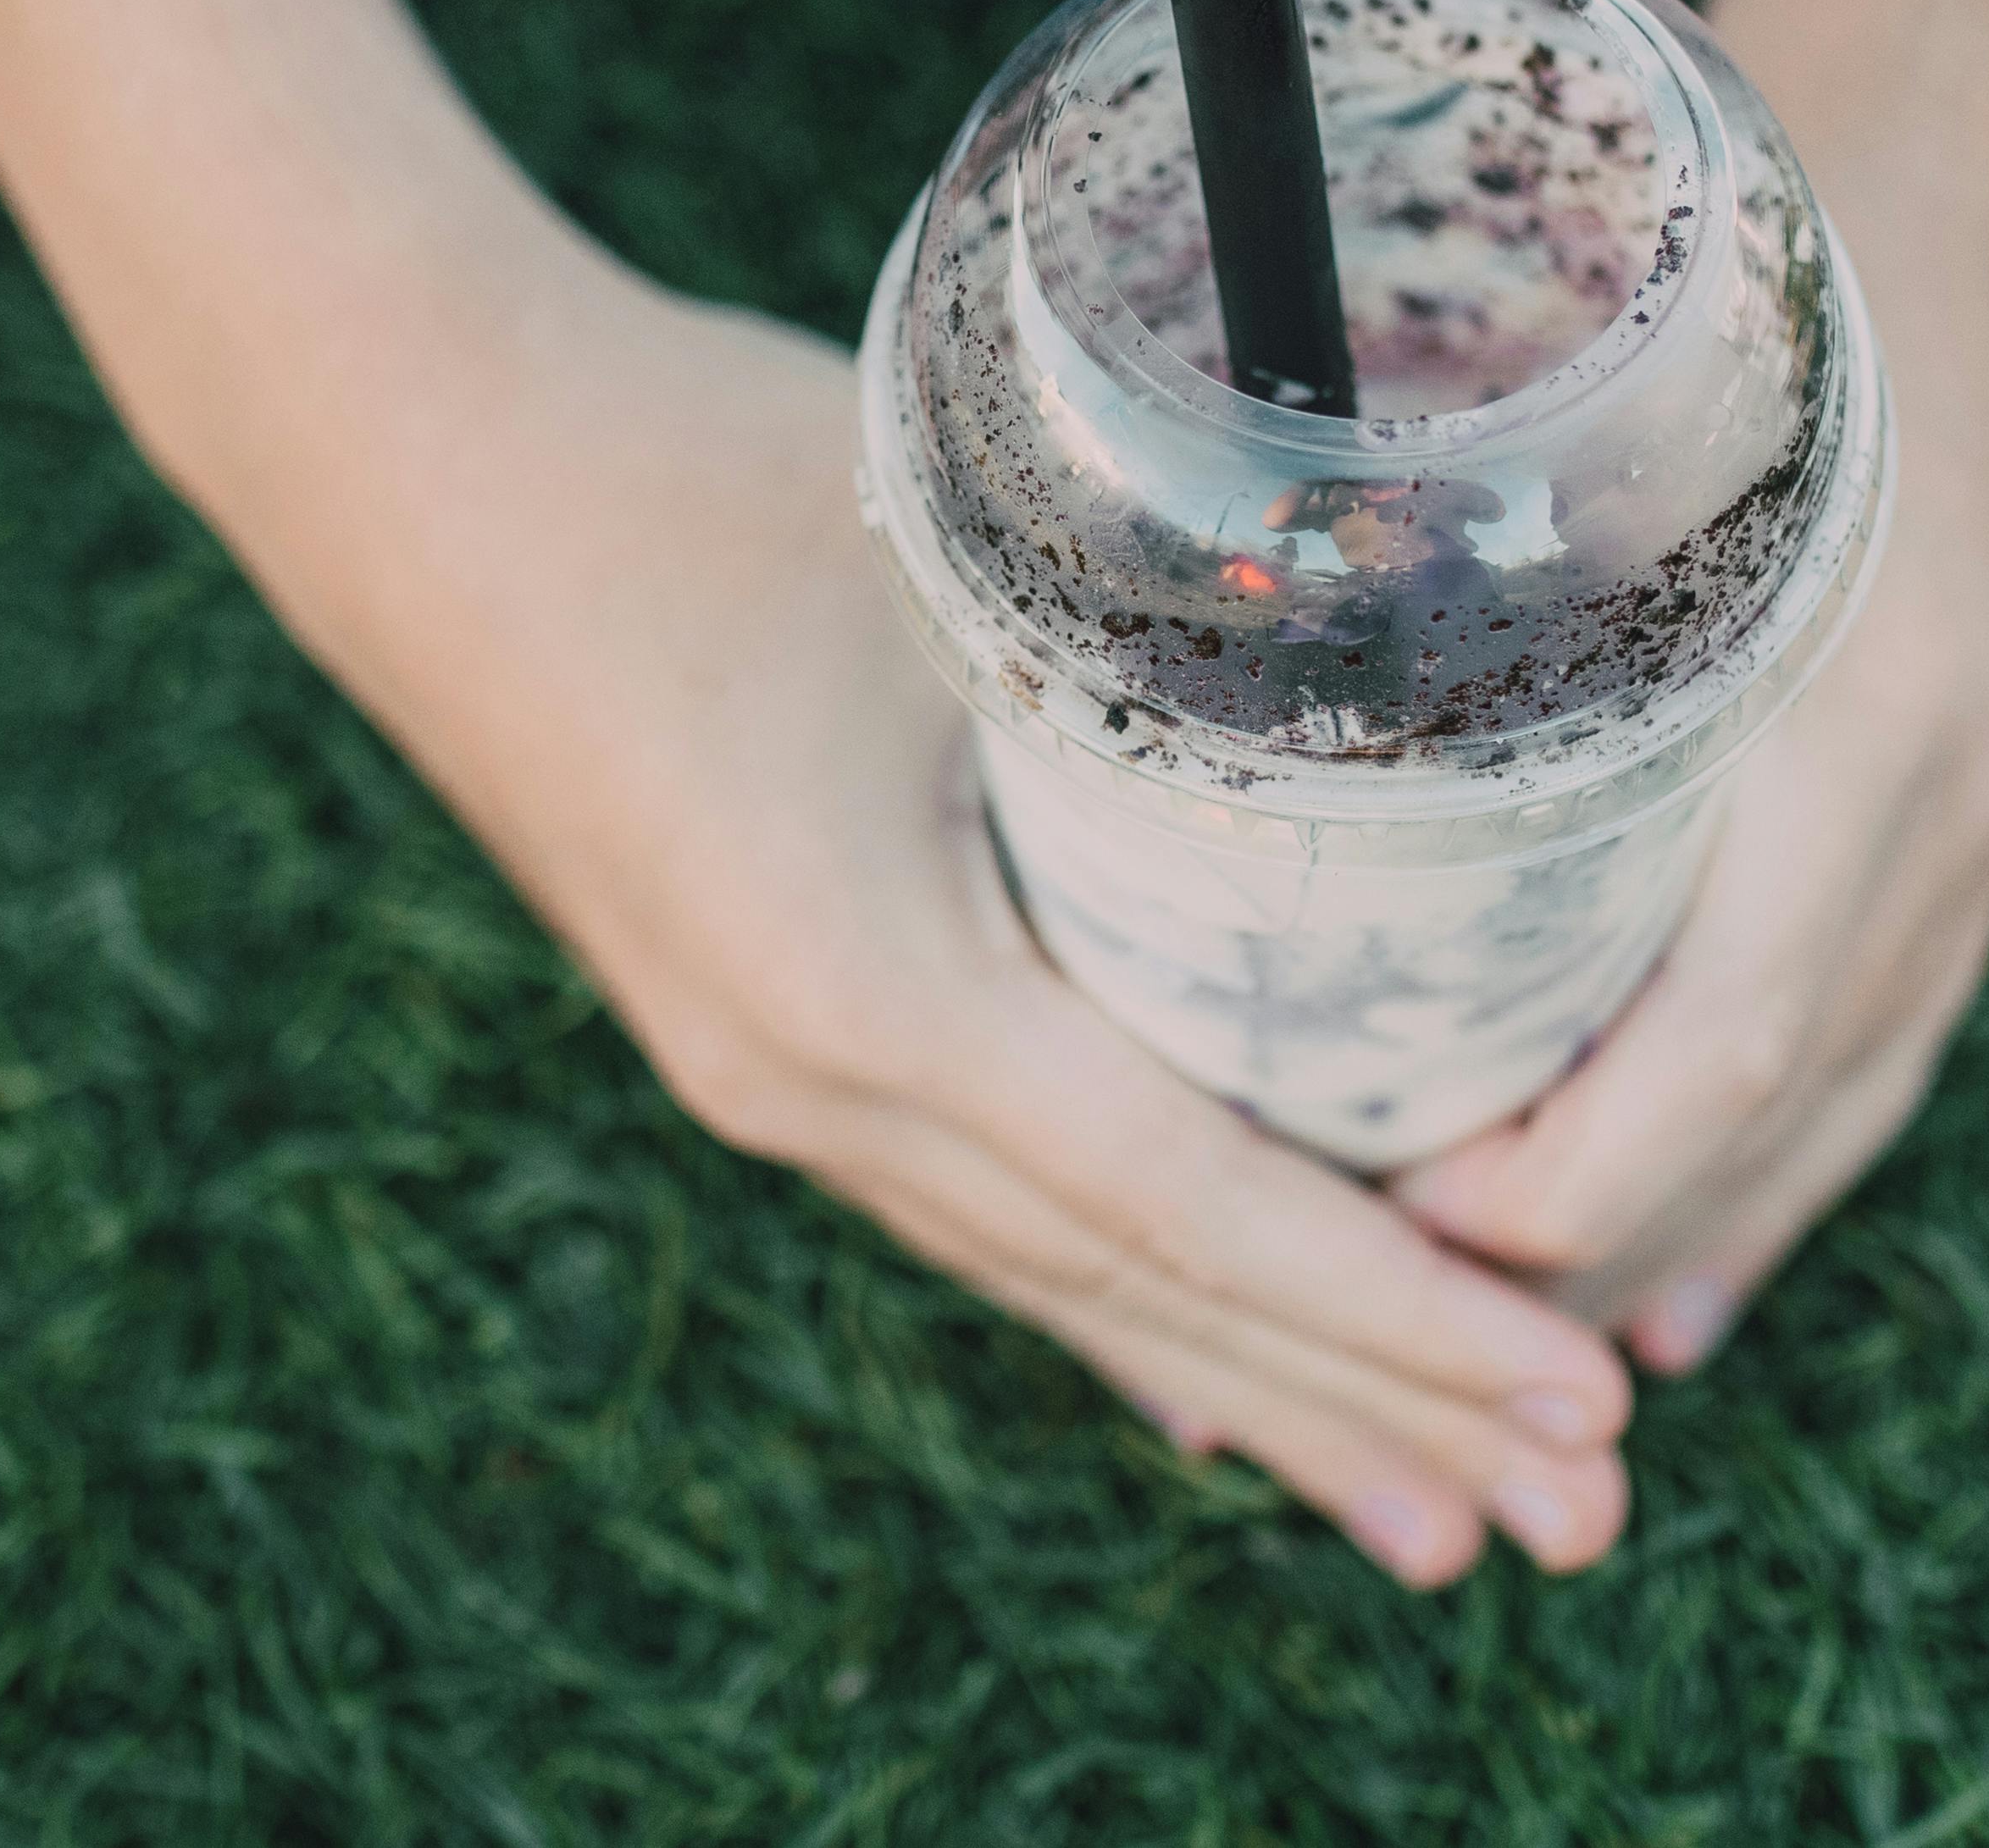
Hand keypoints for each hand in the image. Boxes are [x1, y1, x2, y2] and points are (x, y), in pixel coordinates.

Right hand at [259, 266, 1640, 1582]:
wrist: (407, 464)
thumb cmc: (681, 472)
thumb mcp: (961, 563)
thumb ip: (1158, 687)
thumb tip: (1416, 738)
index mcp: (866, 989)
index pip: (1187, 1200)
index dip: (1397, 1311)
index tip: (1581, 1396)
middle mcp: (811, 1083)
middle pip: (1139, 1297)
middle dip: (1374, 1413)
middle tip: (1578, 1524)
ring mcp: (769, 1076)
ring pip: (1060, 1280)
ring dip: (1258, 1391)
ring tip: (1429, 1503)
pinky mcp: (757, 1030)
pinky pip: (983, 1214)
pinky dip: (1126, 1303)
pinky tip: (1208, 1383)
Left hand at [1387, 71, 1988, 1372]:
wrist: (1969, 100)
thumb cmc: (1740, 208)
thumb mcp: (1585, 366)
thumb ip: (1458, 536)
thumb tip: (1206, 676)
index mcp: (1875, 699)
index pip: (1732, 1042)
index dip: (1573, 1184)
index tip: (1400, 1236)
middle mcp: (1972, 774)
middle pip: (1791, 1113)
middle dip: (1601, 1257)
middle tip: (1402, 1339)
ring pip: (1852, 1094)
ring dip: (1688, 1231)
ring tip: (1514, 1339)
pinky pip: (1890, 1016)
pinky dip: (1775, 1145)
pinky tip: (1684, 1247)